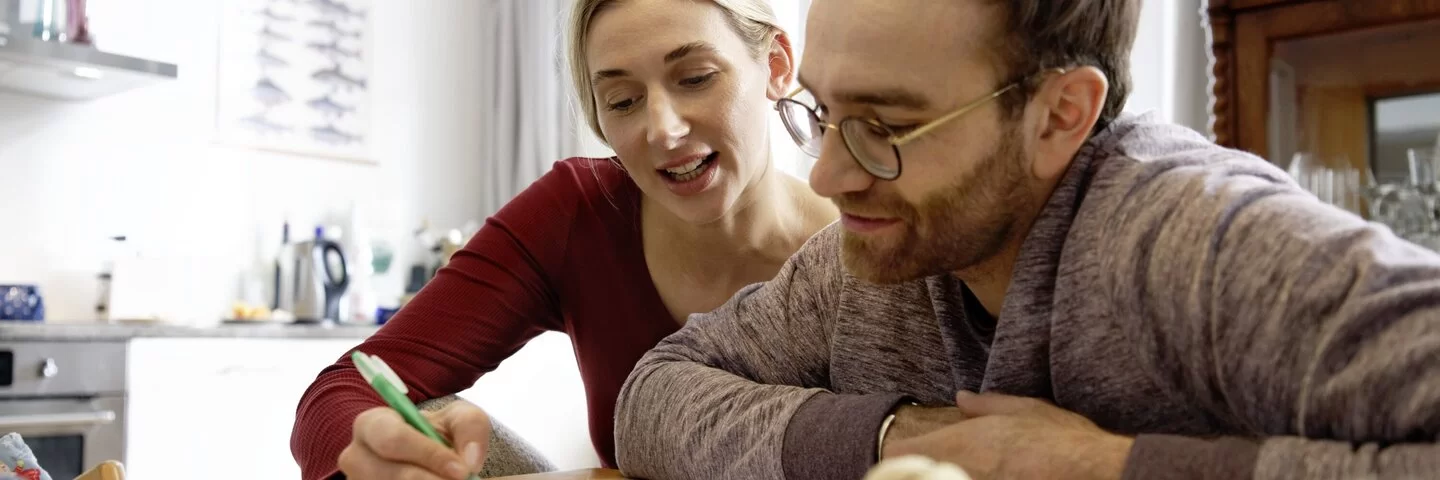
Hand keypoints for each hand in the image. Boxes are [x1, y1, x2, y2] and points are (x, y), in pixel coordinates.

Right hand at [339, 399, 491, 479]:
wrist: (429, 458)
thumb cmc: (438, 434)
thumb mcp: (457, 419)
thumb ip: (469, 427)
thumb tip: (470, 460)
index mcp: (372, 424)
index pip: (394, 439)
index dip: (428, 455)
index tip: (462, 470)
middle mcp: (357, 457)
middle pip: (391, 474)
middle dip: (429, 479)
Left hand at [883, 392, 1133, 479]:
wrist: (1092, 470)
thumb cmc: (1061, 439)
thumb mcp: (1025, 409)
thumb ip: (986, 405)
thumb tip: (962, 399)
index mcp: (960, 442)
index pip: (900, 456)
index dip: (901, 458)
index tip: (909, 458)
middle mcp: (959, 470)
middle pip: (917, 477)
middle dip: (921, 472)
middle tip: (934, 469)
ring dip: (943, 477)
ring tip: (955, 472)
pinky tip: (988, 479)